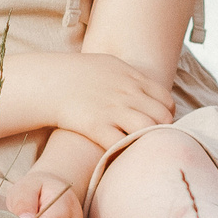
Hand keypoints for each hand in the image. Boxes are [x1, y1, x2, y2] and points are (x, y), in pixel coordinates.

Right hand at [28, 52, 175, 147]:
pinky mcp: (96, 126)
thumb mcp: (110, 65)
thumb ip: (131, 77)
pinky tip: (122, 152)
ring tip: (139, 147)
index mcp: (132, 79)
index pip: (166, 100)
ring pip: (148, 129)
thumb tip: (145, 89)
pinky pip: (122, 143)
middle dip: (161, 130)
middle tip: (152, 139)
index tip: (159, 124)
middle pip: (162, 117)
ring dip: (147, 140)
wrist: (50, 82)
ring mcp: (113, 110)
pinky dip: (126, 149)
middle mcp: (127, 94)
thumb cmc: (78, 74)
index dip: (167, 115)